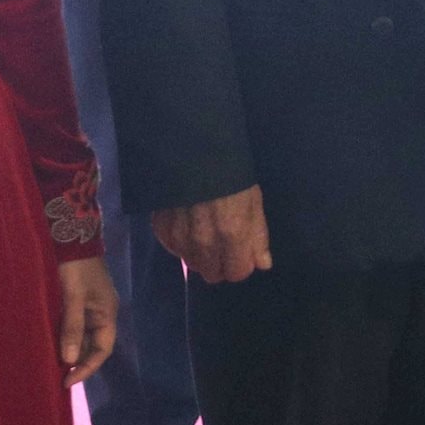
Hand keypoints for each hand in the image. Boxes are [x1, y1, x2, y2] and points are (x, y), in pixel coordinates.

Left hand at [55, 255, 118, 386]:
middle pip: (92, 346)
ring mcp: (89, 307)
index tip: (66, 381)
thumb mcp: (74, 298)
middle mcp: (101, 313)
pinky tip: (49, 344)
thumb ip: (73, 328)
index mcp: (107, 313)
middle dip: (76, 362)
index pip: (102, 350)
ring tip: (49, 364)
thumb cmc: (76, 268)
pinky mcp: (76, 302)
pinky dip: (63, 338)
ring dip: (68, 350)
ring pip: (81, 337)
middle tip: (54, 377)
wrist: (71, 238)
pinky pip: (72, 326)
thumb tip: (69, 361)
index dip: (87, 368)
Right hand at [151, 185, 270, 283]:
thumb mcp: (253, 201)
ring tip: (204, 231)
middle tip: (222, 243)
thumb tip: (262, 265)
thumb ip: (258, 236)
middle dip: (220, 263)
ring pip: (193, 264)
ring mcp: (180, 239)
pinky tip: (188, 224)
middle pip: (212, 274)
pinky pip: (174, 250)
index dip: (241, 263)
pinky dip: (182, 243)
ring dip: (200, 255)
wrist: (194, 151)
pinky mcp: (162, 230)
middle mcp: (204, 243)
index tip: (241, 252)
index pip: (237, 273)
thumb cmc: (231, 174)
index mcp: (232, 235)